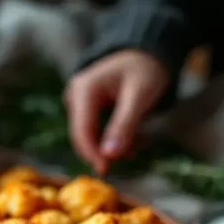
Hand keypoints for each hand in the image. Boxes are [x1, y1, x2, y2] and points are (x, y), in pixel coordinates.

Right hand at [65, 50, 168, 174]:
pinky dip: (115, 138)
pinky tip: (135, 136)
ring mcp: (79, 102)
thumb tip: (109, 156)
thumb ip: (124, 125)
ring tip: (141, 141)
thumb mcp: (139, 96)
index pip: (82, 131)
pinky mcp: (87, 109)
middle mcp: (76, 96)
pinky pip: (97, 131)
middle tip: (134, 153)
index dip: (92, 154)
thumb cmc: (145, 69)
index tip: (106, 170)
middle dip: (107, 150)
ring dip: (115, 145)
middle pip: (84, 136)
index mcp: (84, 90)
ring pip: (91, 137)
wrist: (147, 52)